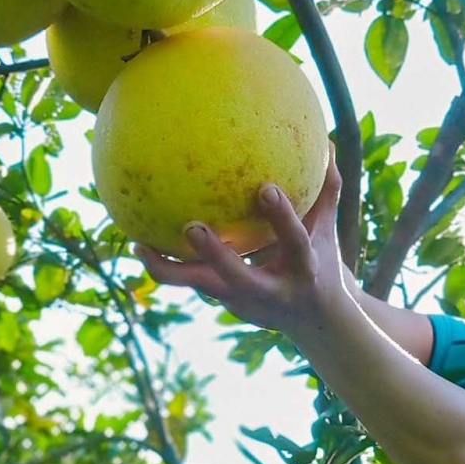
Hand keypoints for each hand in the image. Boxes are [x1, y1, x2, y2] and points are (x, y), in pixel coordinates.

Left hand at [134, 141, 346, 334]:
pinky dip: (163, 265)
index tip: (266, 189)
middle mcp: (269, 291)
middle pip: (237, 276)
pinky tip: (138, 242)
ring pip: (200, 286)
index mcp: (301, 269)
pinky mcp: (223, 302)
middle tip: (191, 226)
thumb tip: (325, 143)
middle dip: (215, 255)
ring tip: (139, 244)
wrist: (313, 321)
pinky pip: (189, 282)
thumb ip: (325, 190)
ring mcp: (242, 301)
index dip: (281, 217)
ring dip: (167, 269)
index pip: (294, 242)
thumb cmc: (320, 262)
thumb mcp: (326, 231)